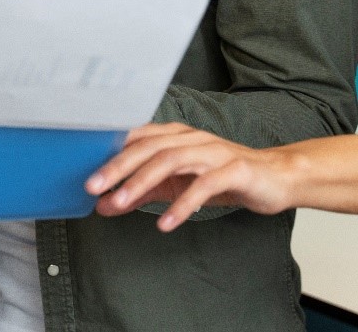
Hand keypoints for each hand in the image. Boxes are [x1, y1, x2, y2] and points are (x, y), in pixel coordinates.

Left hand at [85, 123, 296, 230]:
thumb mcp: (175, 185)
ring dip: (142, 181)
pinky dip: (182, 203)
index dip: (106, 152)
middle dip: (117, 166)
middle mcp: (190, 137)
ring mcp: (213, 151)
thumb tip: (103, 205)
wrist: (275, 177)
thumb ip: (140, 193)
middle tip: (92, 186)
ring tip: (121, 202)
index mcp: (174, 135)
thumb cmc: (221, 177)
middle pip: (147, 146)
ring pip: (171, 159)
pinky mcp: (234, 169)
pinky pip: (204, 185)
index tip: (82, 170)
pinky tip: (166, 223)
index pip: (134, 138)